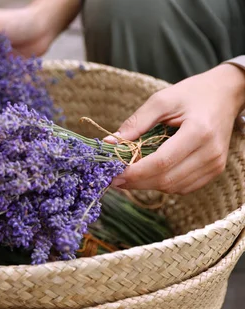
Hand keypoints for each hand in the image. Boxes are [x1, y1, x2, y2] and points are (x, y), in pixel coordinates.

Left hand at [108, 64, 244, 194]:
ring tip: (128, 176)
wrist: (226, 94)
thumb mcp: (162, 100)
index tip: (113, 174)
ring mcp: (215, 164)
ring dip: (148, 185)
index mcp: (198, 132)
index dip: (135, 172)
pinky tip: (149, 175)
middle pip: (167, 179)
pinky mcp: (214, 170)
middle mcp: (210, 152)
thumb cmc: (192, 94)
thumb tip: (109, 142)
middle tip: (115, 179)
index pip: (161, 162)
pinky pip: (183, 187)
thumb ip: (136, 122)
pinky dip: (163, 184)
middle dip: (137, 182)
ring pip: (173, 187)